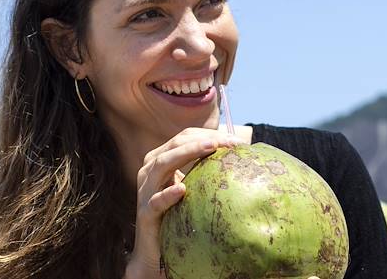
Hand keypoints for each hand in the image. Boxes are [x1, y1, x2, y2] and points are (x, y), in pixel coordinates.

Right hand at [124, 127, 242, 278]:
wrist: (155, 252)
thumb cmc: (178, 216)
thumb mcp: (193, 189)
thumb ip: (205, 171)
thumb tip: (241, 157)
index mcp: (161, 160)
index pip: (185, 137)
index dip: (210, 134)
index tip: (236, 141)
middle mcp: (149, 170)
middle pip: (176, 144)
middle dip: (204, 140)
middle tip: (231, 143)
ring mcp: (146, 190)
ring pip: (162, 163)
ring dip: (188, 153)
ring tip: (211, 148)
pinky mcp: (145, 213)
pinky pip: (156, 201)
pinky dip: (167, 194)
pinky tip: (182, 189)